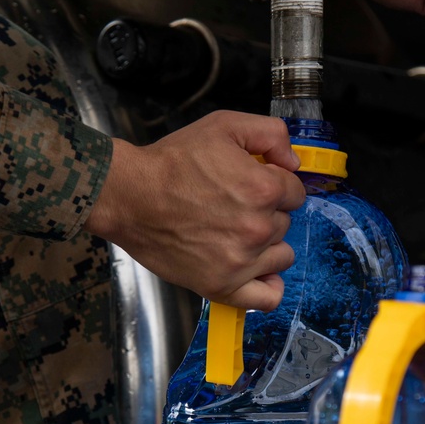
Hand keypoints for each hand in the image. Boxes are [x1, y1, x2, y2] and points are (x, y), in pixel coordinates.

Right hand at [85, 110, 306, 311]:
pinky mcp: (222, 286)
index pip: (295, 192)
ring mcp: (241, 261)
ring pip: (281, 256)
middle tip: (232, 207)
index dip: (274, 184)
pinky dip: (268, 287)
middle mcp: (257, 227)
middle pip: (286, 223)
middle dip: (266, 213)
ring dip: (266, 246)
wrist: (129, 196)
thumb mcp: (224, 125)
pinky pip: (267, 298)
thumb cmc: (172, 163)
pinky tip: (256, 271)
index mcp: (263, 189)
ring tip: (237, 235)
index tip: (252, 185)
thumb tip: (294, 162)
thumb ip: (271, 134)